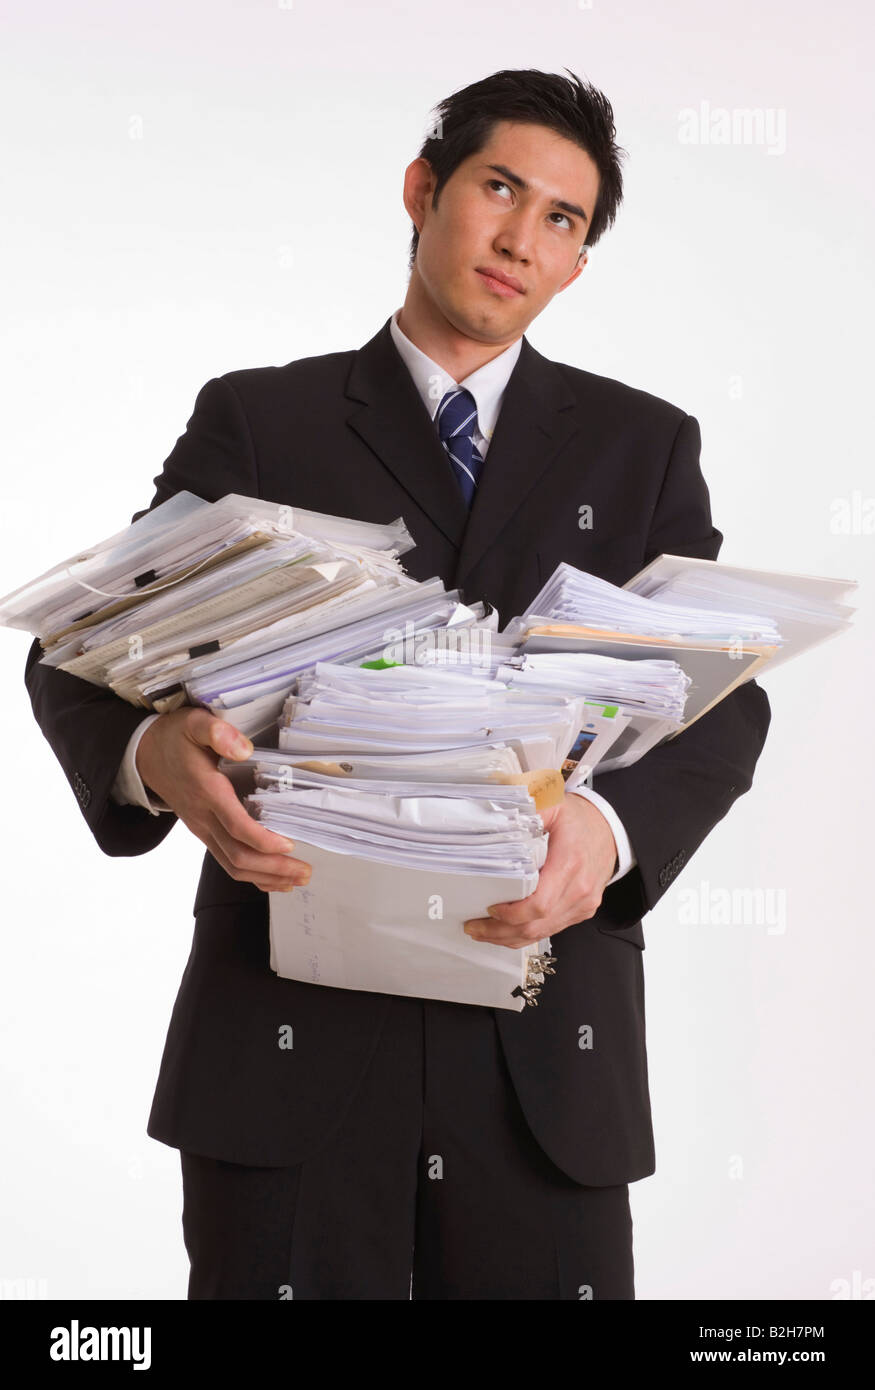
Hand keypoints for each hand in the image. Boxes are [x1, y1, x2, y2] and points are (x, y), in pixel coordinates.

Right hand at [136, 707, 311, 892]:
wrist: (145, 754)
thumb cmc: (174, 738)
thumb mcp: (194, 723)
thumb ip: (218, 732)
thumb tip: (245, 749)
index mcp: (207, 791)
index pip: (237, 826)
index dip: (264, 840)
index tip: (290, 844)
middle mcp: (204, 817)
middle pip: (238, 855)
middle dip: (274, 868)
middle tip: (304, 871)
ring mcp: (203, 828)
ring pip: (232, 864)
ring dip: (265, 876)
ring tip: (296, 879)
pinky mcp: (204, 832)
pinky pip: (226, 860)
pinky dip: (251, 874)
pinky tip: (272, 878)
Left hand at [463, 793, 616, 948]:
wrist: (611, 829)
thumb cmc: (581, 820)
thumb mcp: (554, 806)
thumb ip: (528, 813)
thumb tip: (497, 817)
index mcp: (569, 864)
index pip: (539, 904)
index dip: (511, 913)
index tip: (490, 908)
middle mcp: (578, 890)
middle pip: (536, 925)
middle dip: (501, 931)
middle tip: (474, 927)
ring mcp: (582, 904)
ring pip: (542, 933)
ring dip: (510, 937)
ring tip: (483, 932)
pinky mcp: (582, 911)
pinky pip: (551, 930)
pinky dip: (527, 934)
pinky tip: (507, 931)